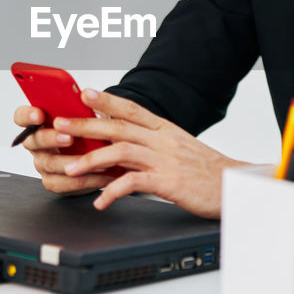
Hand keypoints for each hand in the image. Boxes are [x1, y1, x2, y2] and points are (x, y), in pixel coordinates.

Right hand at [12, 104, 117, 196]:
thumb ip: (80, 107)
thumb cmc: (90, 130)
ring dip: (71, 161)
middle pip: (33, 141)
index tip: (39, 114)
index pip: (22, 116)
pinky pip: (62, 182)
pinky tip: (98, 174)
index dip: (27, 115)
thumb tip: (86, 95)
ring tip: (90, 158)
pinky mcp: (52, 181)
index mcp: (39, 123)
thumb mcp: (87, 115)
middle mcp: (36, 143)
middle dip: (51, 138)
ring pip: (49, 163)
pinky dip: (83, 178)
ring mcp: (42, 162)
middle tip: (69, 137)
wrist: (103, 153)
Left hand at [52, 89, 247, 218]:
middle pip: (118, 127)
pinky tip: (100, 200)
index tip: (84, 93)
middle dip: (85, 125)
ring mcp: (165, 160)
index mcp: (165, 130)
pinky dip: (113, 191)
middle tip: (59, 126)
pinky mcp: (168, 182)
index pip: (132, 109)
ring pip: (121, 152)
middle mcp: (163, 140)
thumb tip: (126, 141)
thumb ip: (154, 142)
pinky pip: (134, 184)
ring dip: (92, 160)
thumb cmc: (206, 170)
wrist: (234, 185)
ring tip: (71, 169)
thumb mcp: (180, 148)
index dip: (106, 100)